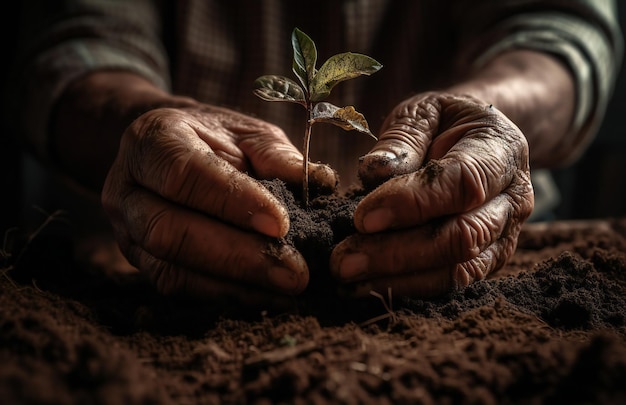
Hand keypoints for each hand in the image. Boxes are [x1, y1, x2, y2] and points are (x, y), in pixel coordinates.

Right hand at [102, 104, 336, 304]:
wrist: (167, 155)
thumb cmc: (213, 140)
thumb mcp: (245, 133)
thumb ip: (276, 155)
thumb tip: (320, 182)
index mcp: (151, 141)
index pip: (183, 174)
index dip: (231, 201)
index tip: (281, 224)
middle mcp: (127, 189)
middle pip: (169, 231)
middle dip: (236, 256)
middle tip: (294, 273)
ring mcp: (127, 231)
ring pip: (169, 269)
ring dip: (233, 284)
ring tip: (287, 290)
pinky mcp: (141, 263)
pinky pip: (177, 288)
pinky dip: (224, 296)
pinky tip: (265, 296)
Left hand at [330, 93, 533, 297]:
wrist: (478, 138)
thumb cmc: (444, 123)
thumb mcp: (423, 112)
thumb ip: (402, 138)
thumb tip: (375, 172)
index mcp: (501, 149)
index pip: (463, 182)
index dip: (412, 203)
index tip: (362, 218)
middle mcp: (513, 197)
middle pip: (462, 236)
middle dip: (397, 253)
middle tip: (343, 261)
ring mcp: (506, 234)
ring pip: (459, 269)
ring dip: (399, 279)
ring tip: (348, 280)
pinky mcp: (490, 259)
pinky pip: (452, 283)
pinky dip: (409, 288)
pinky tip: (368, 286)